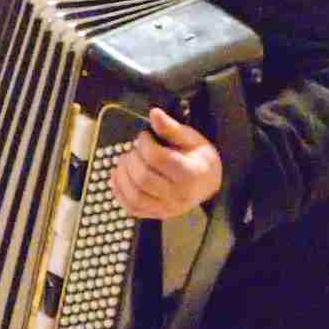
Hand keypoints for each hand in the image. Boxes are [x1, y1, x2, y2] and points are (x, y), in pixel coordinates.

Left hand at [109, 105, 223, 220]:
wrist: (209, 185)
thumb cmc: (199, 160)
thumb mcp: (191, 139)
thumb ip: (171, 128)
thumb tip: (154, 114)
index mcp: (191, 173)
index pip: (157, 158)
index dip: (144, 143)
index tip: (144, 136)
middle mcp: (180, 194)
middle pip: (143, 177)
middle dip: (132, 159)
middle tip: (134, 150)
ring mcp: (168, 208)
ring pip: (135, 195)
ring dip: (122, 176)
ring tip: (125, 162)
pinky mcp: (157, 214)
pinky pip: (132, 208)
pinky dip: (119, 193)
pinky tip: (119, 177)